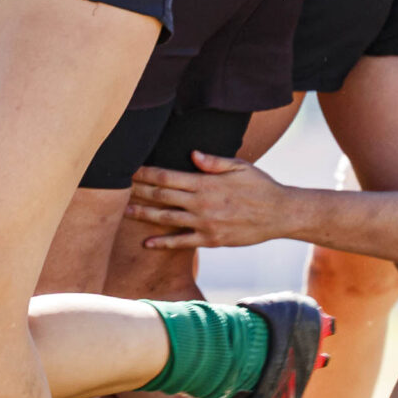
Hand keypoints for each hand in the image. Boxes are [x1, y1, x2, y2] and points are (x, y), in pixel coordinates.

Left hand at [126, 153, 292, 248]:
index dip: (146, 173)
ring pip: (167, 219)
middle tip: (116, 188)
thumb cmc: (260, 186)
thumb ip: (214, 162)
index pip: (168, 177)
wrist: (280, 214)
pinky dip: (163, 243)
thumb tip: (192, 155)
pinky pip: (182, 242)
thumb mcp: (240, 166)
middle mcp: (201, 204)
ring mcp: (205, 224)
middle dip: (138, 191)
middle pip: (162, 196)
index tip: (130, 169)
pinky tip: (146, 242)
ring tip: (124, 211)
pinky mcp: (211, 240)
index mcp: (206, 183)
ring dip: (144, 214)